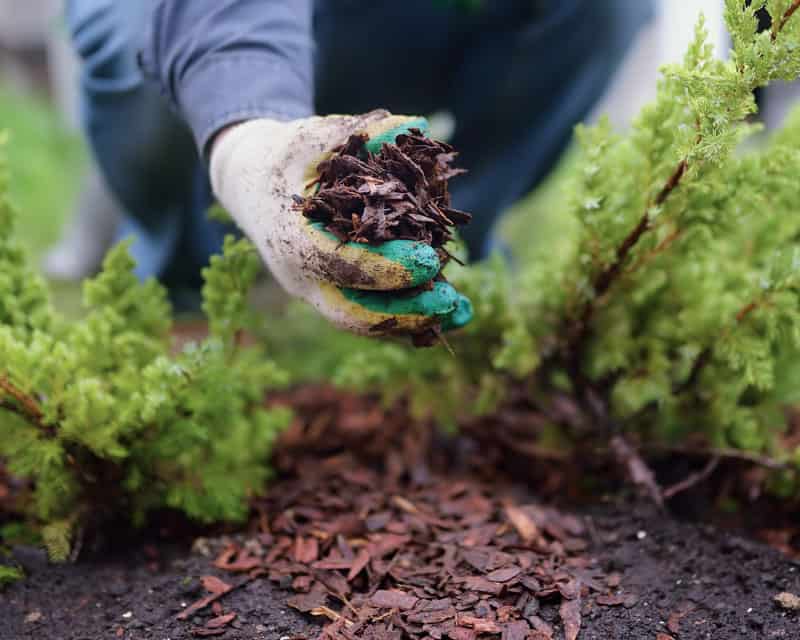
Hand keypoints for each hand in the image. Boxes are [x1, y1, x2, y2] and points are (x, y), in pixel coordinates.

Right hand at [210, 111, 472, 336]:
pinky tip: (451, 312)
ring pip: (365, 322)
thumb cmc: (285, 156)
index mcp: (290, 238)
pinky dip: (409, 317)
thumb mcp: (312, 137)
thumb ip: (358, 132)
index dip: (385, 267)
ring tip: (463, 314)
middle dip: (404, 313)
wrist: (250, 184)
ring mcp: (316, 292)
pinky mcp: (333, 294)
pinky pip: (372, 315)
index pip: (338, 263)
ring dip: (415, 322)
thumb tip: (414, 126)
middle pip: (352, 312)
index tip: (430, 260)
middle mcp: (301, 276)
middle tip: (451, 302)